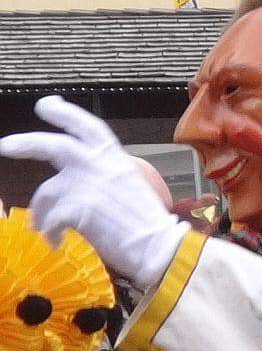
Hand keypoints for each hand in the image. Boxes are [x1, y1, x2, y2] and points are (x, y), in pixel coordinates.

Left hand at [0, 96, 186, 289]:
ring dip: (40, 212)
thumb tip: (77, 179)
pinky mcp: (78, 209)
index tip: (46, 104)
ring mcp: (88, 186)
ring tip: (44, 229)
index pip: (87, 125)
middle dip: (26, 142)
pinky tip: (57, 242)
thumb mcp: (129, 185)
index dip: (64, 112)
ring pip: (46, 192)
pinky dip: (50, 233)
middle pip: (55, 145)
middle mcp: (99, 165)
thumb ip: (104, 174)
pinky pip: (50, 219)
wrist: (157, 245)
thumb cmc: (147, 221)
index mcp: (114, 158)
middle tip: (5, 145)